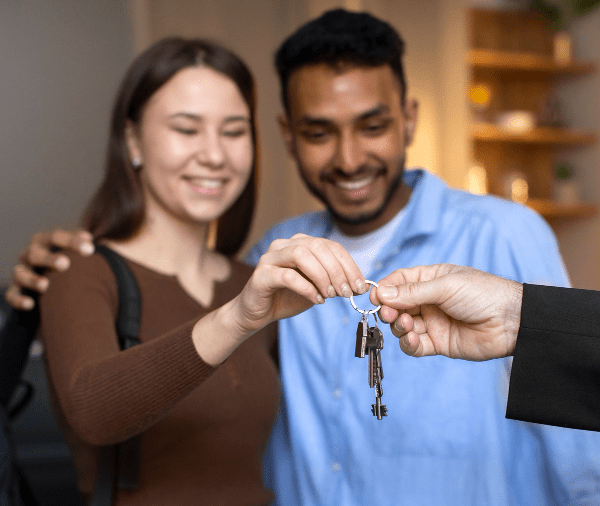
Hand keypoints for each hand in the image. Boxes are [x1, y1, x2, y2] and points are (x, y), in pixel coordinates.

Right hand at [5, 229, 94, 309]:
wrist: (53, 284)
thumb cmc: (69, 264)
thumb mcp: (76, 253)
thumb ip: (84, 246)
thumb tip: (95, 241)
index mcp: (46, 242)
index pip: (56, 237)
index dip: (71, 241)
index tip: (90, 249)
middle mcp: (31, 254)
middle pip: (36, 253)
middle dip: (49, 259)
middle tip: (65, 264)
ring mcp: (22, 273)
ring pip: (21, 274)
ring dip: (32, 279)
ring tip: (45, 286)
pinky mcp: (16, 291)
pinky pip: (12, 295)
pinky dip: (19, 299)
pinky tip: (30, 304)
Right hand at [232, 234, 365, 332]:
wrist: (257, 313)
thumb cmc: (287, 297)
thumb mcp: (316, 287)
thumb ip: (332, 281)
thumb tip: (358, 285)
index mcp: (300, 243)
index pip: (330, 246)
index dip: (349, 265)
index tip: (359, 286)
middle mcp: (284, 245)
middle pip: (318, 246)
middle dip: (337, 270)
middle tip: (346, 292)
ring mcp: (270, 257)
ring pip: (302, 255)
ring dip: (322, 276)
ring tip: (330, 295)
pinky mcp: (261, 274)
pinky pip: (287, 276)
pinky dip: (307, 288)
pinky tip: (316, 300)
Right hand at [369, 264, 522, 360]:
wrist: (512, 322)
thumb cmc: (484, 294)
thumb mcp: (445, 286)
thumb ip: (412, 292)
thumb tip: (381, 293)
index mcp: (431, 280)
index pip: (399, 282)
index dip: (384, 289)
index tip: (374, 298)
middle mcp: (429, 300)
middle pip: (397, 305)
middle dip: (389, 310)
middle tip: (388, 314)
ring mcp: (433, 322)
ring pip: (403, 326)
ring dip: (399, 326)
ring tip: (407, 325)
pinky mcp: (439, 343)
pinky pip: (415, 345)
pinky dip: (408, 343)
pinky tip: (412, 338)